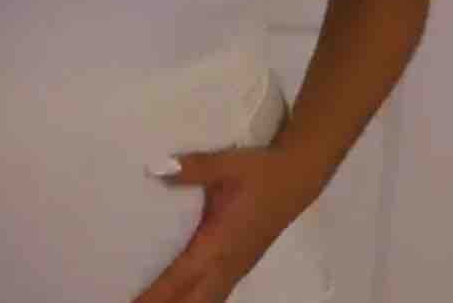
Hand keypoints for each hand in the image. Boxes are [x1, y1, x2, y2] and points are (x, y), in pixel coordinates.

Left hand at [131, 144, 309, 302]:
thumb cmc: (259, 171)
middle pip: (192, 300)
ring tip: (157, 302)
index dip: (156, 295)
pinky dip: (197, 300)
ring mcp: (237, 267)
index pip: (180, 278)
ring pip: (207, 300)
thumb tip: (160, 168)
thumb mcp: (226, 164)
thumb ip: (194, 168)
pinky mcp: (242, 263)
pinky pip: (216, 293)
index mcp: (218, 243)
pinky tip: (187, 297)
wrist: (295, 177)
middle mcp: (226, 263)